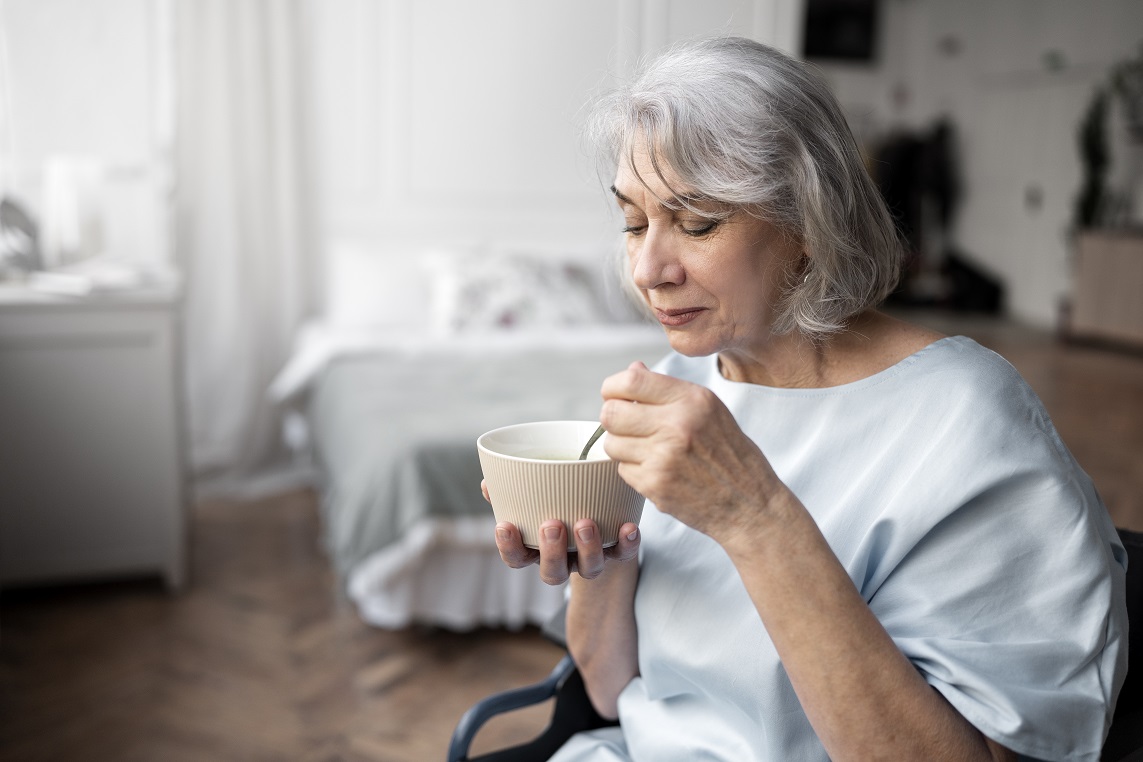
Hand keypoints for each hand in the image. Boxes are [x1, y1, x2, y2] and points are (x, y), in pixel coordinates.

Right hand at [481, 480, 639, 585]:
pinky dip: (627, 543)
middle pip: (553, 573)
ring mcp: (589, 559)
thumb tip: (489, 482)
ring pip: (589, 569)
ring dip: (588, 548)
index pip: (517, 558)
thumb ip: (508, 492)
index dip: (509, 547)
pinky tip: (629, 527)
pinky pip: (624, 555)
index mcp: (536, 550)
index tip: (505, 525)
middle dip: (551, 552)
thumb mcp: (530, 500)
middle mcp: (563, 560)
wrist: (597, 515)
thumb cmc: (554, 504)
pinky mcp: (617, 552)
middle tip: (552, 525)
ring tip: (585, 523)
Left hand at [599, 361, 785, 540]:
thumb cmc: (730, 455)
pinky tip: (657, 471)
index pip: (631, 381)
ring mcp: (664, 457)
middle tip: (627, 426)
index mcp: (692, 399)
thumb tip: (632, 369)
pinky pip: (622, 470)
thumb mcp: (710, 410)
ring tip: (647, 450)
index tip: (615, 395)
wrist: (751, 504)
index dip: (613, 387)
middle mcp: (677, 424)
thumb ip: (669, 389)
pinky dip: (634, 471)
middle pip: (611, 413)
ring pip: (611, 443)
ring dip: (622, 447)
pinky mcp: (655, 485)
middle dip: (613, 418)